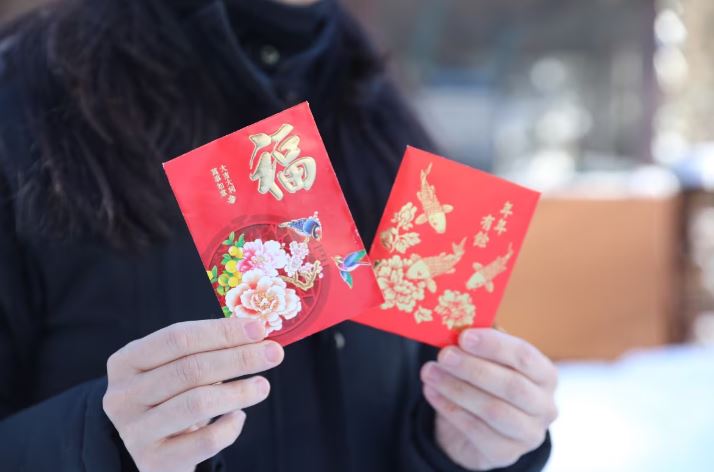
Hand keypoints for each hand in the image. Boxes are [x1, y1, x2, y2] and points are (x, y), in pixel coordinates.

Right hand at [103, 318, 283, 471]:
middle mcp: (122, 396)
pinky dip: (230, 426)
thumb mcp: (180, 367)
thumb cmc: (174, 395)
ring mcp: (135, 431)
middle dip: (238, 358)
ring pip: (197, 404)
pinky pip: (205, 441)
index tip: (259, 328)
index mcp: (127, 361)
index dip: (221, 332)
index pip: (177, 338)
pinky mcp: (155, 461)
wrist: (156, 448)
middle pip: (190, 369)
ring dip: (238, 391)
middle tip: (274, 353)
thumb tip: (257, 328)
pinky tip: (238, 417)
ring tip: (263, 386)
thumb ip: (210, 347)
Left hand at [420, 329, 557, 470]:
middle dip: (473, 368)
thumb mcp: (488, 359)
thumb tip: (460, 317)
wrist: (480, 428)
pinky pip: (475, 430)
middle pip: (511, 385)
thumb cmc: (487, 382)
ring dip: (456, 388)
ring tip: (429, 372)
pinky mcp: (506, 453)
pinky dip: (450, 409)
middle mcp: (545, 405)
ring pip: (492, 410)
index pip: (525, 356)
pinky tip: (431, 392)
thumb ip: (481, 341)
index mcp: (545, 374)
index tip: (464, 336)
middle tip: (444, 355)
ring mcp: (528, 433)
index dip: (495, 345)